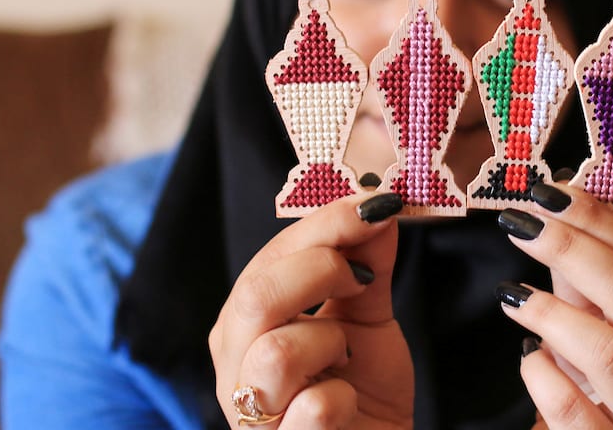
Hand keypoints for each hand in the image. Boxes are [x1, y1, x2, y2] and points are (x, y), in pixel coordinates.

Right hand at [209, 192, 414, 428]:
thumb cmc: (362, 390)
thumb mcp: (367, 318)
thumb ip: (368, 264)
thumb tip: (377, 203)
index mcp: (245, 324)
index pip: (267, 259)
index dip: (324, 225)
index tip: (375, 205)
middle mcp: (235, 365)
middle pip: (256, 296)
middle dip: (321, 270)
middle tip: (363, 280)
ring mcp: (252, 415)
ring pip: (276, 353)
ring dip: (329, 343)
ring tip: (345, 357)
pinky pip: (314, 409)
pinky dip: (344, 399)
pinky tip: (348, 404)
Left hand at [495, 183, 612, 428]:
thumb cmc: (601, 387)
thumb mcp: (600, 325)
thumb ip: (584, 272)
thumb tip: (555, 200)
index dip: (600, 222)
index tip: (549, 193)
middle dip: (571, 250)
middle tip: (521, 223)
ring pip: (609, 352)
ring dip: (552, 313)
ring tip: (512, 294)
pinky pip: (573, 409)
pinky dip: (542, 376)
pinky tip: (527, 358)